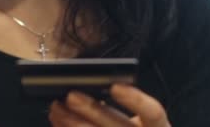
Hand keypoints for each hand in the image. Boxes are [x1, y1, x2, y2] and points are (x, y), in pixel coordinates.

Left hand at [48, 84, 170, 126]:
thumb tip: (92, 88)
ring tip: (57, 109)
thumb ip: (126, 106)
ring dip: (72, 125)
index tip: (114, 86)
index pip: (153, 113)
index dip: (135, 100)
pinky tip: (58, 126)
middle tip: (71, 95)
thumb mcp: (140, 121)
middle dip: (93, 110)